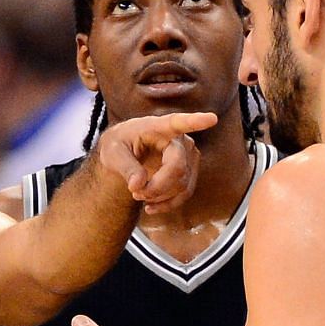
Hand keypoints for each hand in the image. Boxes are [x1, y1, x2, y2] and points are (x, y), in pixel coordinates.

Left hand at [90, 110, 213, 214]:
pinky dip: (167, 204)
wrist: (127, 156)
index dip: (195, 121)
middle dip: (156, 187)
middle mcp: (179, 139)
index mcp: (158, 126)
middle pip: (177, 168)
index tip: (211, 118)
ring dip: (159, 196)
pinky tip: (150, 207)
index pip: (178, 123)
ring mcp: (188, 156)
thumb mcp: (113, 153)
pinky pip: (185, 193)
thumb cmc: (120, 146)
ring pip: (182, 184)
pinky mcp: (190, 172)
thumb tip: (138, 185)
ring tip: (138, 194)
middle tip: (135, 193)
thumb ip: (125, 166)